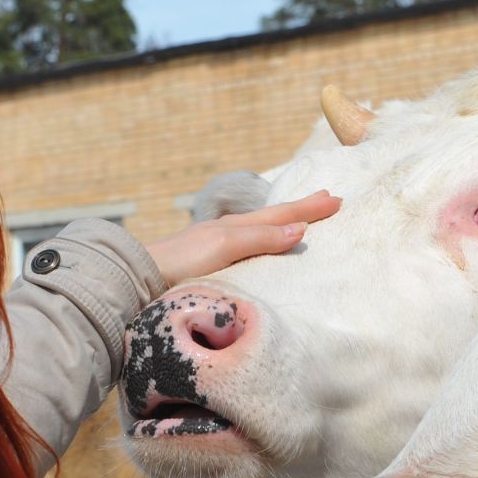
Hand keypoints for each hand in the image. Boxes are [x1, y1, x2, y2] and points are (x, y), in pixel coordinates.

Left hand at [146, 190, 340, 288]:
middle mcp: (228, 234)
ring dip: (284, 224)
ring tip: (301, 220)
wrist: (141, 278)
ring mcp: (217, 248)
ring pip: (260, 231)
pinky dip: (265, 241)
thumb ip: (260, 238)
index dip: (309, 209)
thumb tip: (299, 228)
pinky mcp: (208, 266)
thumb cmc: (182, 262)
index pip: (281, 215)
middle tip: (327, 199)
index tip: (336, 200)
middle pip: (272, 218)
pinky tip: (262, 248)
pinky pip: (247, 248)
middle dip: (301, 210)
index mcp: (236, 228)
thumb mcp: (225, 246)